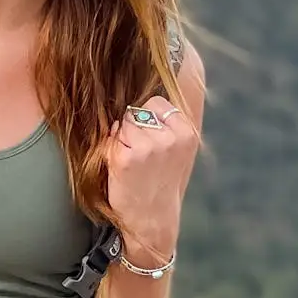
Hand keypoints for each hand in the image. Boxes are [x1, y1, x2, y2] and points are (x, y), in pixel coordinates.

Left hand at [107, 96, 199, 263]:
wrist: (152, 218)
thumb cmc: (162, 181)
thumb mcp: (179, 150)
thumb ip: (173, 121)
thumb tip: (174, 79)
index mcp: (187, 133)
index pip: (157, 103)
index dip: (148, 118)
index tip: (152, 140)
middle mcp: (170, 138)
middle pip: (137, 111)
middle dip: (134, 127)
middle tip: (142, 156)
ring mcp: (148, 147)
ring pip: (122, 123)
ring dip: (121, 138)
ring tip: (132, 161)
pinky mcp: (125, 158)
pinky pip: (110, 138)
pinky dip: (111, 150)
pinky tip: (122, 167)